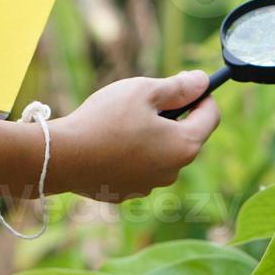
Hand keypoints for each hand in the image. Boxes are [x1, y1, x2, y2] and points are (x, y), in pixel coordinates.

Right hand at [52, 71, 219, 202]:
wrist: (63, 157)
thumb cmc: (105, 120)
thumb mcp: (144, 91)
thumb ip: (178, 87)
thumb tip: (202, 81)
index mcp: (184, 145)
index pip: (211, 116)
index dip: (203, 95)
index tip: (187, 84)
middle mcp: (173, 171)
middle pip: (185, 136)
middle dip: (172, 117)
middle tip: (145, 100)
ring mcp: (149, 185)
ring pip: (160, 154)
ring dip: (151, 137)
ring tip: (121, 122)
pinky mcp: (127, 192)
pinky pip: (138, 168)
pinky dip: (130, 154)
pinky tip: (107, 143)